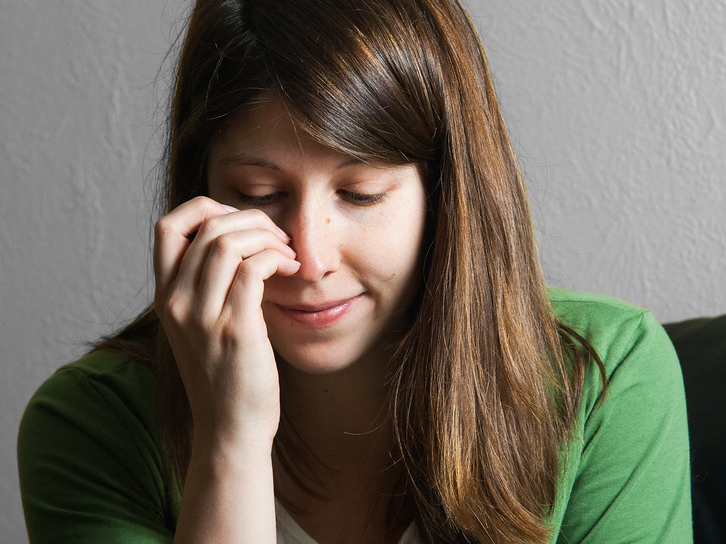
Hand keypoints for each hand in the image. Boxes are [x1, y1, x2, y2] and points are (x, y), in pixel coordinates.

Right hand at [153, 196, 299, 446]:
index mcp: (165, 298)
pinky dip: (277, 257)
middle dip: (250, 219)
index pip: (167, 227)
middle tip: (277, 235)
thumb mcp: (200, 327)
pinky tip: (291, 268)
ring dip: (266, 236)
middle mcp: (176, 303)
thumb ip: (205, 287)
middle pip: (206, 228)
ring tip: (287, 252)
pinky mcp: (235, 331)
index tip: (238, 219)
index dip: (203, 208)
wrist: (230, 429)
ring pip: (227, 242)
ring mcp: (202, 317)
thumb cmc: (224, 376)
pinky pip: (252, 269)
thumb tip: (237, 242)